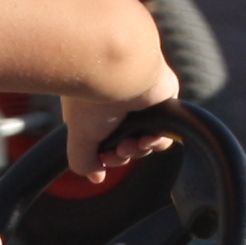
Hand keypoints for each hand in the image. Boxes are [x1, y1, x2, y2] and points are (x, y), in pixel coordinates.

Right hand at [57, 60, 181, 176]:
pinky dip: (157, 140)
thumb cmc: (94, 96)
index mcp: (95, 109)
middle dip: (123, 155)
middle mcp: (117, 104)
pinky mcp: (163, 98)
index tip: (104, 160)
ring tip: (132, 145)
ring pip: (147, 139)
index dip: (107, 157)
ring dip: (140, 150)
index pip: (105, 142)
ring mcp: (141, 101)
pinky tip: (147, 139)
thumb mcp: (80, 136)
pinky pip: (165, 129)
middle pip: (127, 144)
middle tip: (119, 152)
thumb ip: (83, 160)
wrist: (119, 67)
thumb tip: (96, 176)